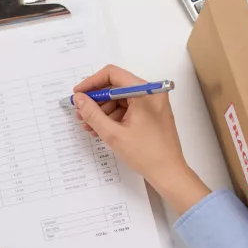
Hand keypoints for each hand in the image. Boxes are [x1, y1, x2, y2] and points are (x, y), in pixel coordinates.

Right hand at [74, 65, 209, 214]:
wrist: (169, 173)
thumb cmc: (146, 154)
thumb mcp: (113, 133)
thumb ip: (92, 114)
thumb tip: (79, 99)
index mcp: (145, 92)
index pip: (113, 74)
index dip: (92, 83)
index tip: (78, 94)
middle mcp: (150, 93)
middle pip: (116, 87)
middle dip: (96, 100)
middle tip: (80, 112)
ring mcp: (152, 103)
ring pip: (120, 99)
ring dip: (102, 111)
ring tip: (89, 125)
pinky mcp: (151, 114)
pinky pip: (128, 109)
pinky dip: (113, 117)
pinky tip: (101, 129)